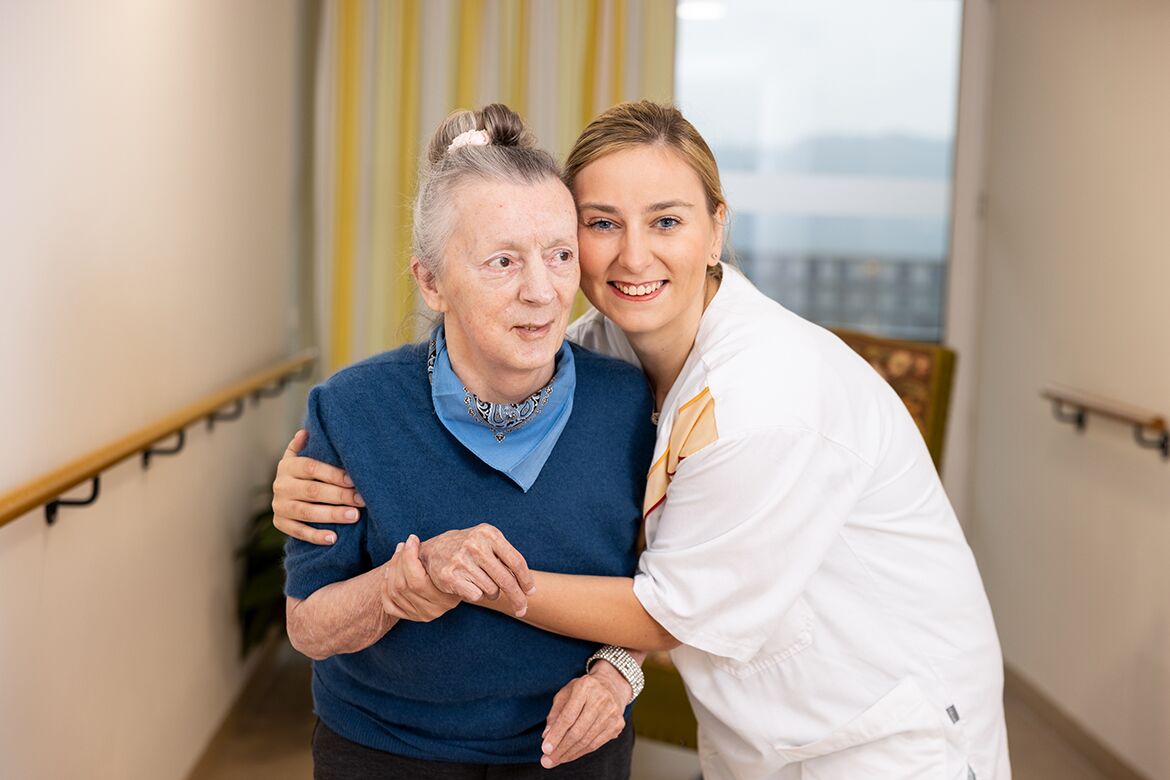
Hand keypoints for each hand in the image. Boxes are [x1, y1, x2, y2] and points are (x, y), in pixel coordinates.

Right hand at [272, 429, 365, 544]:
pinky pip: (297, 532)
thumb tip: (306, 431)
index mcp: (288, 466)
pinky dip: (315, 536)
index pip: (311, 468)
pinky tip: (333, 538)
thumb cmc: (305, 471)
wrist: (285, 491)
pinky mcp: (280, 523)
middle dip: (339, 496)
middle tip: (361, 500)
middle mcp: (281, 485)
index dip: (333, 474)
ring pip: (307, 512)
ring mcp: (279, 506)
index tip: (354, 479)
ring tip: (354, 516)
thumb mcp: (303, 455)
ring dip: (332, 515)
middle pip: (312, 491)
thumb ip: (306, 445)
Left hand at [380, 535, 459, 621]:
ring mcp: (420, 616)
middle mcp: (432, 611)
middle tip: (403, 545)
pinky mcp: (411, 617)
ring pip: (394, 592)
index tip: (412, 539)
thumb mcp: (449, 561)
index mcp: (445, 599)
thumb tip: (411, 541)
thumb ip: (434, 555)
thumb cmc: (454, 565)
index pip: (416, 580)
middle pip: (402, 585)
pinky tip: (390, 573)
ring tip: (398, 554)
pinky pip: (389, 605)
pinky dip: (385, 588)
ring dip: (391, 569)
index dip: (409, 557)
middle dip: (398, 560)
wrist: (461, 583)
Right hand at [419, 524, 534, 616]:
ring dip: (492, 593)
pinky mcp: (449, 576)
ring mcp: (461, 560)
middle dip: (517, 598)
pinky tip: (469, 585)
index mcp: (489, 533)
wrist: (435, 550)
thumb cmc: (471, 549)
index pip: (516, 561)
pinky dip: (477, 595)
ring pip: (492, 590)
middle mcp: (475, 545)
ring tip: (483, 584)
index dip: (526, 580)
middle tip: (522, 609)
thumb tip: (528, 589)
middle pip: (506, 580)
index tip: (531, 593)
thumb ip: (507, 560)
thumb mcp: (489, 544)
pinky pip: (476, 595)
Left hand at [540, 662, 629, 768]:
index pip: (568, 716)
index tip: (545, 749)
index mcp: (585, 686)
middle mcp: (601, 699)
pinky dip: (580, 752)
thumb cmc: (582, 691)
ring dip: (569, 754)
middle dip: (561, 749)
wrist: (611, 686)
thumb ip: (555, 714)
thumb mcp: (565, 694)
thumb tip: (546, 736)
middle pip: (578, 732)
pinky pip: (596, 745)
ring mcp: (612, 713)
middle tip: (547, 761)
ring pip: (587, 741)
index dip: (556, 735)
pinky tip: (569, 756)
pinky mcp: (617, 725)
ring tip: (555, 760)